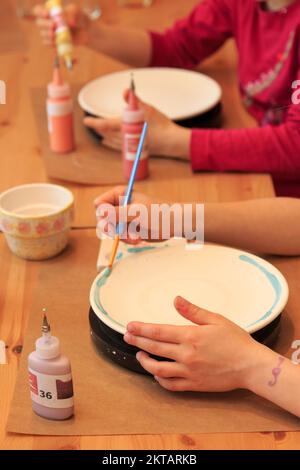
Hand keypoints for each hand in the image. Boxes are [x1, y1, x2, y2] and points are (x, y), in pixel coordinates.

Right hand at [33, 3, 90, 46]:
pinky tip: (56, 42)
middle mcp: (48, 22)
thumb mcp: (77, 12)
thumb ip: (72, 14)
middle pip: (39, 23)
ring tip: (55, 34)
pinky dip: (51, 43)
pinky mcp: (54, 43)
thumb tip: (69, 22)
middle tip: (53, 26)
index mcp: (50, 12)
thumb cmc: (79, 18)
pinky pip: (48, 44)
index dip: (40, 12)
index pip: (38, 10)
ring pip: (43, 34)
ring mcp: (50, 33)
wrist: (86, 31)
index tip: (47, 14)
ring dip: (48, 35)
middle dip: (45, 24)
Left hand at [84, 90, 190, 157]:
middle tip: (91, 124)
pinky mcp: (135, 149)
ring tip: (98, 132)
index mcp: (126, 126)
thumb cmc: (161, 125)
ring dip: (104, 135)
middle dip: (98, 128)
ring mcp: (130, 145)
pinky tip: (107, 142)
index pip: (105, 125)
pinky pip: (118, 147)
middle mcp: (126, 137)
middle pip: (106, 133)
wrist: (171, 142)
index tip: (86, 121)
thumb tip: (126, 90)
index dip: (94, 123)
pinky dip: (110, 144)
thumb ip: (135, 100)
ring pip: (111, 140)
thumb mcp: (149, 109)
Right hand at [94, 186, 166, 241]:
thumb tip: (100, 212)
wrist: (172, 224)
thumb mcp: (136, 213)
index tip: (113, 220)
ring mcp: (123, 218)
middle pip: (102, 219)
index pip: (99, 204)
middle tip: (120, 233)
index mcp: (119, 195)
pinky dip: (127, 240)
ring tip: (136, 236)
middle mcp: (119, 206)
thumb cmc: (157, 213)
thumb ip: (117, 213)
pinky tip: (138, 238)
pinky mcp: (128, 229)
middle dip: (112, 228)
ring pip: (110, 231)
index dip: (103, 214)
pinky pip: (119, 237)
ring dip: (122, 236)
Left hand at [124, 296, 267, 391]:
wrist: (250, 366)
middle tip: (127, 337)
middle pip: (154, 348)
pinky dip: (160, 379)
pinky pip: (171, 385)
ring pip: (158, 369)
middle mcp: (186, 355)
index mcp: (190, 336)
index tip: (129, 326)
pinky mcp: (194, 385)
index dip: (141, 329)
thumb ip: (193, 311)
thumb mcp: (215, 319)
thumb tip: (176, 300)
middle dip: (138, 342)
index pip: (158, 332)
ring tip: (139, 355)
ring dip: (145, 361)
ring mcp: (189, 372)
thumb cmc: (235, 340)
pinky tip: (156, 373)